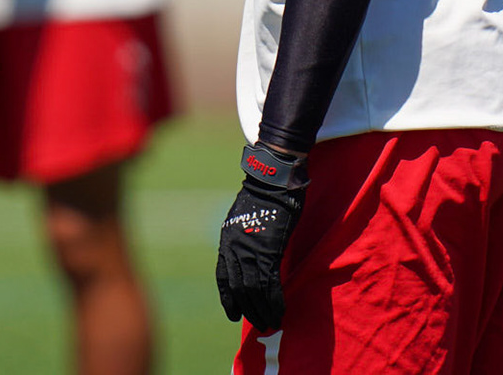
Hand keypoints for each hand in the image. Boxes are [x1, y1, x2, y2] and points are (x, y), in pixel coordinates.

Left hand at [216, 144, 306, 332]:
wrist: (271, 180)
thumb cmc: (261, 196)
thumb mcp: (242, 217)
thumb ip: (242, 237)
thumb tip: (248, 253)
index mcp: (227, 241)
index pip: (223, 278)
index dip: (228, 298)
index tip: (234, 314)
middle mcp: (234, 249)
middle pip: (238, 288)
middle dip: (248, 309)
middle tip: (259, 323)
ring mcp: (250, 251)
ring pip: (252, 291)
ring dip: (262, 310)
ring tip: (271, 323)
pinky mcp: (269, 251)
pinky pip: (269, 284)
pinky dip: (274, 301)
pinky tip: (279, 311)